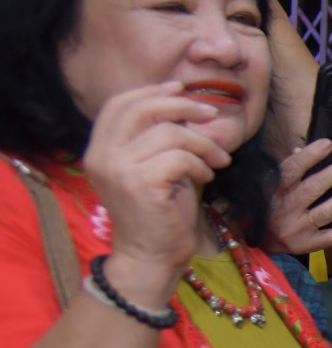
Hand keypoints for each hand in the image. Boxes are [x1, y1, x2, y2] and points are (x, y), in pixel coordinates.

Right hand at [83, 84, 229, 301]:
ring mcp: (118, 169)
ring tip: (215, 161)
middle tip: (211, 115)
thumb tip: (193, 108)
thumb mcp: (158, 168)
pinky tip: (206, 177)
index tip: (181, 89)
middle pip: (142, 109)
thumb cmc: (160, 214)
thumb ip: (165, 139)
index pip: (119, 105)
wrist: (150, 257)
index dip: (151, 92)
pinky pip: (179, 158)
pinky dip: (200, 164)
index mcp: (100, 149)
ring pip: (169, 133)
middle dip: (182, 106)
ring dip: (202, 144)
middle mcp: (102, 156)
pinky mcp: (141, 184)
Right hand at [269, 139, 331, 253]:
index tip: (328, 144)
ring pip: (326, 212)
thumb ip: (287, 169)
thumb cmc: (267, 207)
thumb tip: (300, 149)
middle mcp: (285, 208)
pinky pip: (331, 236)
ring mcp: (296, 228)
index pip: (292, 170)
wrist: (258, 242)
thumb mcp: (270, 186)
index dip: (310, 156)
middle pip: (313, 188)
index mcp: (274, 190)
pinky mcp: (306, 244)